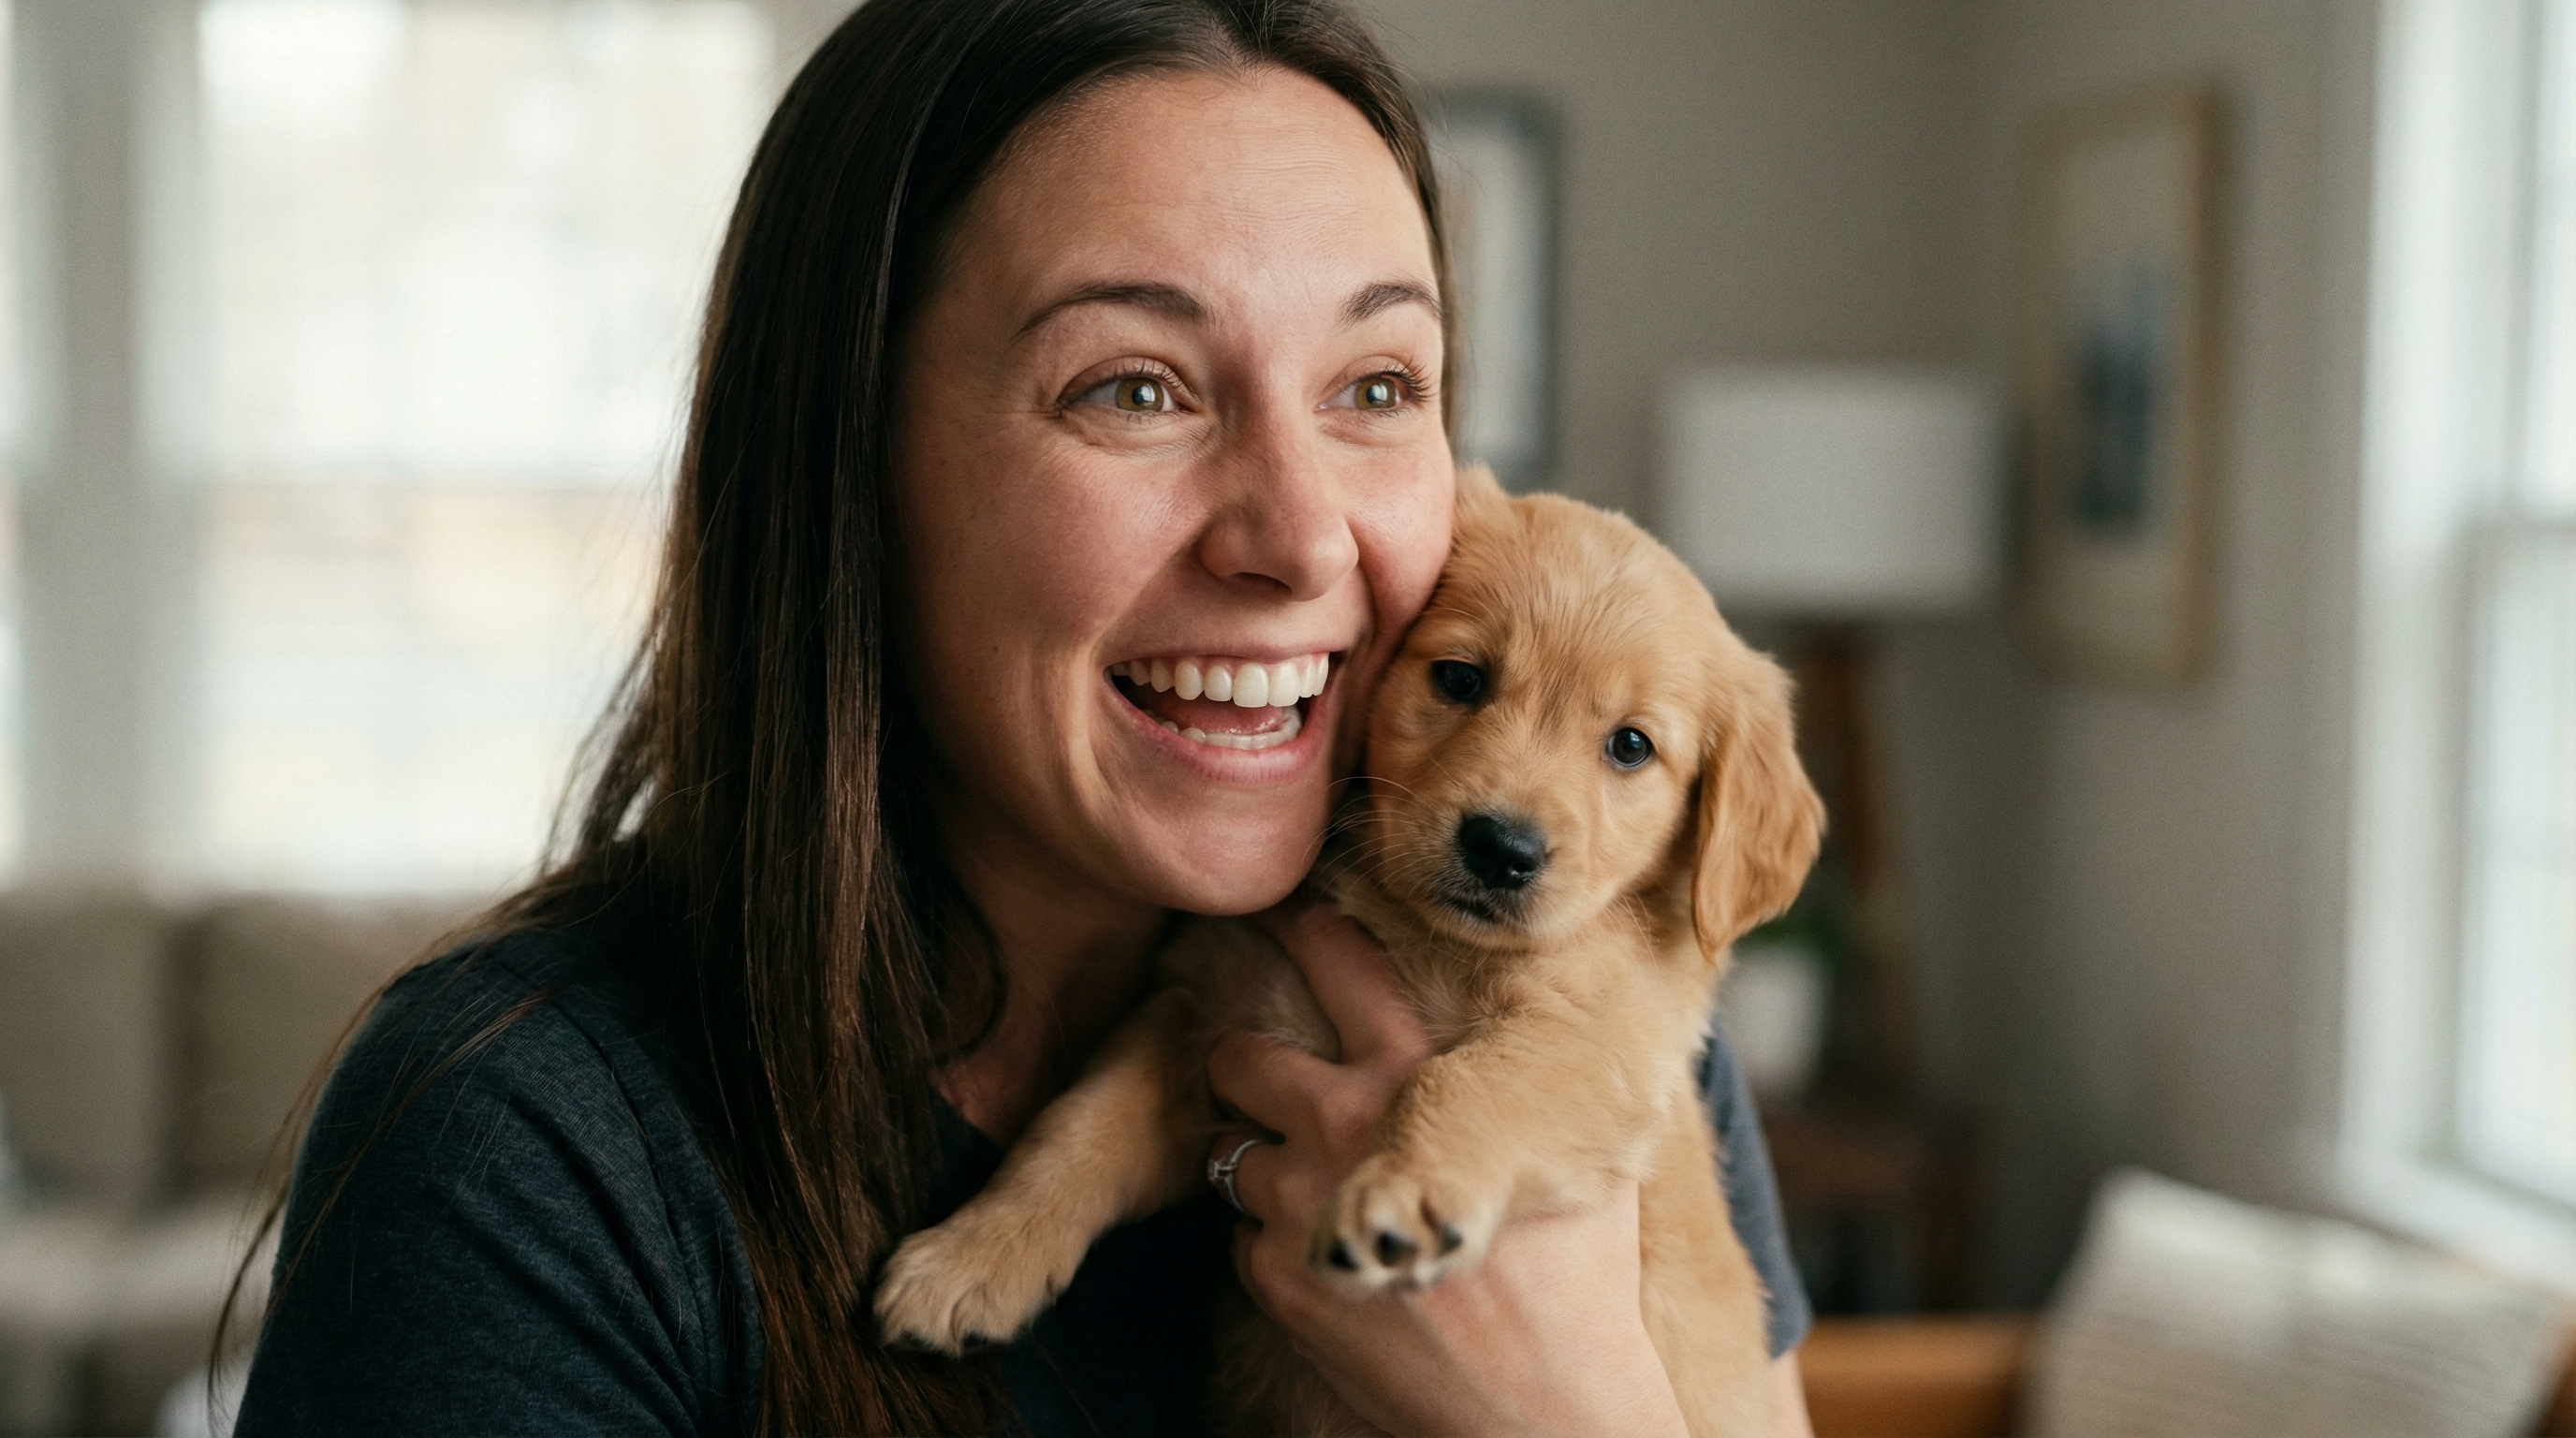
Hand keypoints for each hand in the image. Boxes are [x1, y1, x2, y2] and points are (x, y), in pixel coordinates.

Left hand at [1205, 899, 1687, 1437]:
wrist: (1542, 1409)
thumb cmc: (1580, 1282)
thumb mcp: (1576, 1153)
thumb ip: (1539, 1081)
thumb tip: (1568, 1021)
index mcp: (1417, 1078)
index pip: (1337, 962)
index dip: (1302, 927)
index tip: (1283, 912)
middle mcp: (1343, 1126)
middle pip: (1240, 1057)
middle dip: (1240, 1061)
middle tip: (1254, 1068)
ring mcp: (1300, 1205)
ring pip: (1228, 1152)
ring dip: (1257, 1165)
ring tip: (1308, 1189)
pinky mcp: (1280, 1279)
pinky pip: (1244, 1238)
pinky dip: (1277, 1245)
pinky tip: (1335, 1261)